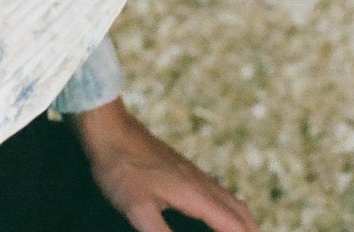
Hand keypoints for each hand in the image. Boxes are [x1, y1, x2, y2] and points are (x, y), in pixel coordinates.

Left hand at [71, 98, 259, 231]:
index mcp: (195, 193)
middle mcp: (201, 182)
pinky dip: (229, 210)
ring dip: (243, 221)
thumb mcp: (138, 210)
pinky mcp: (184, 170)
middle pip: (239, 211)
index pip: (232, 225)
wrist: (110, 130)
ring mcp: (193, 174)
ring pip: (230, 200)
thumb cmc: (122, 169)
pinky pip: (217, 193)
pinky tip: (216, 216)